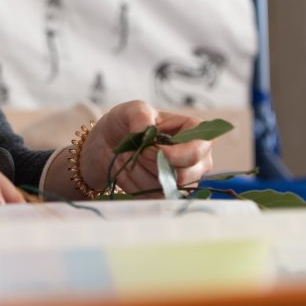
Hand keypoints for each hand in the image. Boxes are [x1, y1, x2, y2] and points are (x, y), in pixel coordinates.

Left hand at [79, 100, 212, 194]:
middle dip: (151, 164)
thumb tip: (147, 131)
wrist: (108, 144)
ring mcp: (182, 179)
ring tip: (130, 156)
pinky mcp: (166, 194)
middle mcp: (195, 159)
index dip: (173, 155)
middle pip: (183, 175)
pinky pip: (151, 196)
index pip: (197, 151)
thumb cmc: (126, 123)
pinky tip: (129, 169)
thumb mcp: (131, 109)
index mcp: (194, 132)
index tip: (147, 149)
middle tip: (135, 150)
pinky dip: (133, 184)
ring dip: (138, 172)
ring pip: (163, 186)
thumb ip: (140, 115)